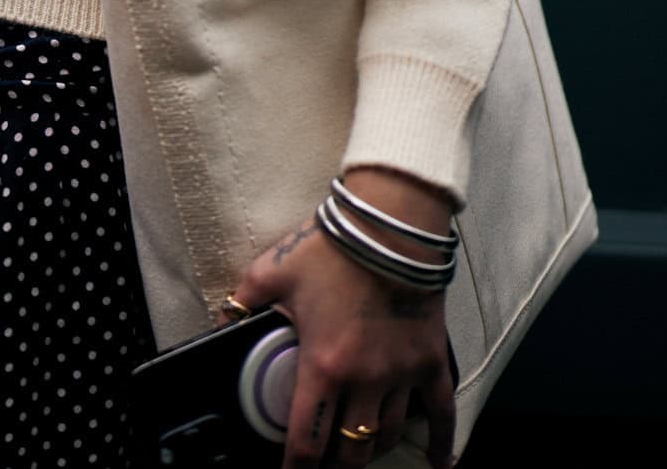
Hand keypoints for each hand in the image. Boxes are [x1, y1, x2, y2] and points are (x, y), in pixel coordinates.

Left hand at [229, 174, 455, 468]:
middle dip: (334, 461)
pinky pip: (442, 412)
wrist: (390, 222)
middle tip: (324, 457)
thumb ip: (244, 301)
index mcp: (323, 366)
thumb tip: (223, 319)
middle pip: (350, 450)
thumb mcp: (274, 270)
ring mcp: (402, 375)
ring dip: (371, 449)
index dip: (296, 466)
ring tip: (358, 450)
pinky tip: (442, 462)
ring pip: (387, 437)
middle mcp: (365, 381)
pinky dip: (444, 442)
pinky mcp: (431, 361)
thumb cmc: (334, 246)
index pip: (307, 440)